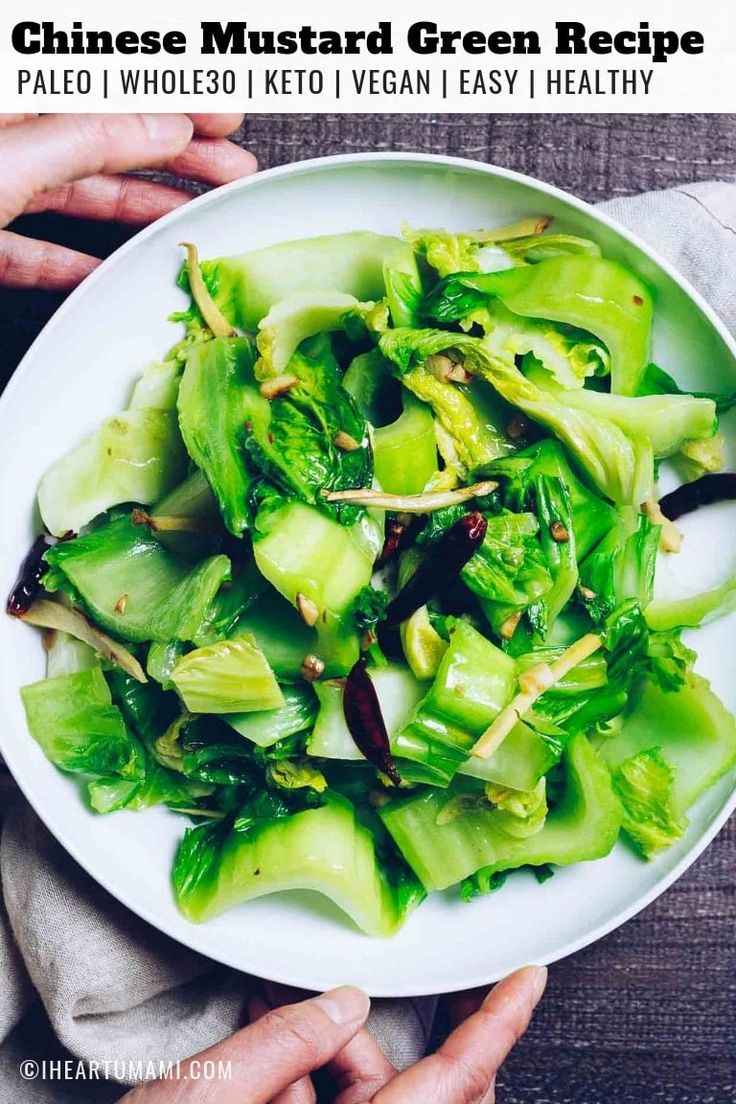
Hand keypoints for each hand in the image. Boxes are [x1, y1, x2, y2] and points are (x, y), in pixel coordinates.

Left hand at [0, 113, 256, 289]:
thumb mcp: (11, 159)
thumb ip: (87, 142)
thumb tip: (164, 128)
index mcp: (11, 97)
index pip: (109, 92)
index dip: (174, 103)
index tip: (226, 120)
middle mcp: (4, 139)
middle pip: (101, 140)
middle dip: (172, 157)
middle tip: (231, 172)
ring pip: (74, 194)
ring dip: (138, 209)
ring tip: (191, 220)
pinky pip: (35, 249)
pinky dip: (75, 262)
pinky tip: (108, 271)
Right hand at [118, 966, 545, 1102]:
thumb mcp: (210, 1097)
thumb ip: (286, 1046)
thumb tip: (345, 1003)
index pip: (452, 1085)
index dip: (497, 1026)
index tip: (527, 980)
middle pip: (421, 1093)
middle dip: (384, 1041)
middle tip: (360, 996)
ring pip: (375, 1103)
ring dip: (331, 1062)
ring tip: (272, 1026)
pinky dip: (311, 1089)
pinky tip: (270, 1067)